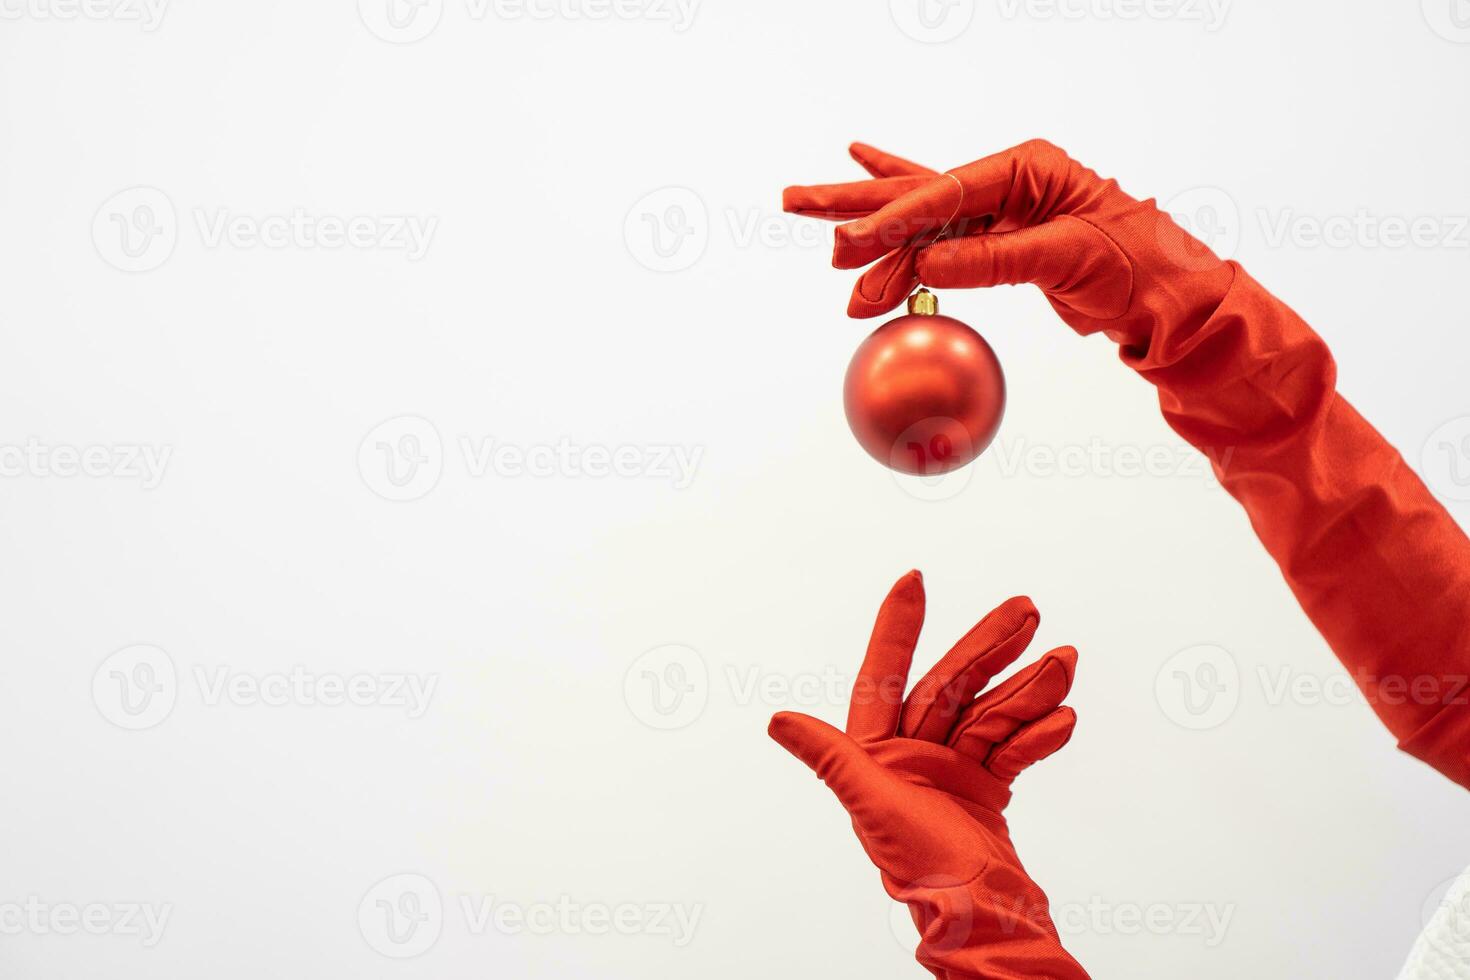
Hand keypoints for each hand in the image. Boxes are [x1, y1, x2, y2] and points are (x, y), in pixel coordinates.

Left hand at [769, 571, 1088, 978]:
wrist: (978, 914)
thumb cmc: (916, 866)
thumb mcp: (868, 805)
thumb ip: (829, 758)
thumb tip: (775, 721)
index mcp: (876, 750)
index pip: (885, 675)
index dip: (896, 628)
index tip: (914, 579)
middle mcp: (912, 752)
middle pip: (952, 685)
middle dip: (988, 646)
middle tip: (1026, 608)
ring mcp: (952, 767)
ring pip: (990, 711)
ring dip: (1028, 687)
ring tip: (1064, 661)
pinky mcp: (986, 787)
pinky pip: (1014, 748)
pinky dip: (1039, 735)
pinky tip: (1065, 718)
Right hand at [783, 139, 1233, 347]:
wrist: (1168, 299)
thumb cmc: (1137, 267)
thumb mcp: (1068, 259)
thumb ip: (993, 260)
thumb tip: (926, 264)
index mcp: (1027, 169)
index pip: (944, 192)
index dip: (892, 221)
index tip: (849, 247)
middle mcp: (1007, 181)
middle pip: (916, 191)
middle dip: (855, 204)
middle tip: (792, 201)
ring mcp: (1000, 211)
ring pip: (920, 224)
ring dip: (875, 250)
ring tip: (829, 262)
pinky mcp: (998, 244)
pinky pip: (939, 242)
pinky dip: (903, 243)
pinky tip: (864, 213)